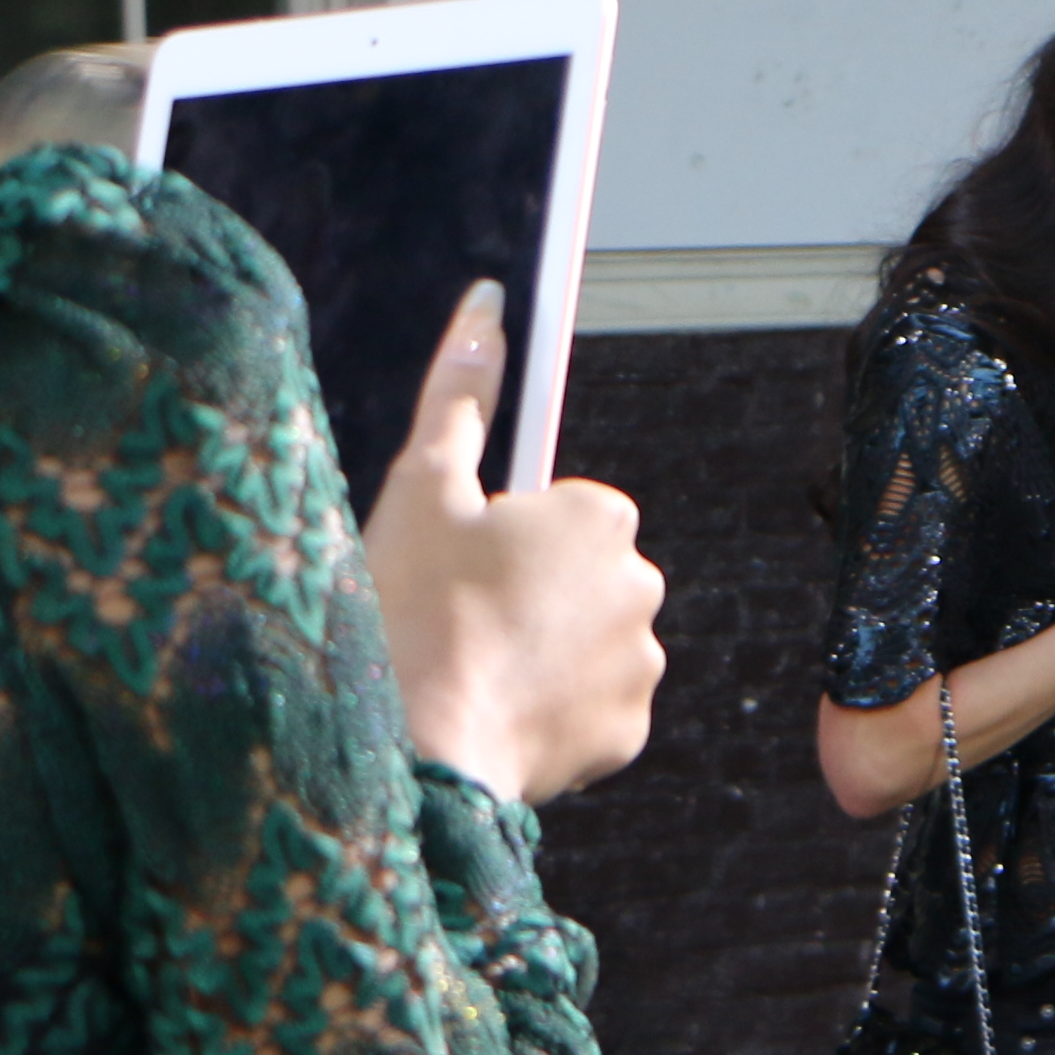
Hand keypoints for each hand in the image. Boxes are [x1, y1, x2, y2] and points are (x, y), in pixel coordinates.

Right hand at [368, 282, 669, 804]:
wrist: (421, 748)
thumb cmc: (413, 612)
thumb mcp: (422, 485)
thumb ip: (461, 391)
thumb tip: (487, 305)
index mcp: (601, 516)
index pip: (564, 509)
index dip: (505, 535)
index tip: (465, 567)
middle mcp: (640, 581)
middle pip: (581, 575)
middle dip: (534, 591)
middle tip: (462, 618)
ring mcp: (639, 661)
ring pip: (587, 642)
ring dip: (545, 650)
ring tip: (476, 667)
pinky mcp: (629, 729)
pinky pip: (591, 707)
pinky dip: (554, 710)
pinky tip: (501, 711)